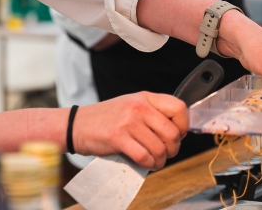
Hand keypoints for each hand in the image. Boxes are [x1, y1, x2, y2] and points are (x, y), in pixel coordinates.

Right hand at [73, 92, 187, 170]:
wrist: (77, 124)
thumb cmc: (106, 119)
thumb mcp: (131, 106)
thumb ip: (152, 113)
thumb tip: (177, 132)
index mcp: (144, 97)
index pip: (179, 108)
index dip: (183, 126)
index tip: (177, 135)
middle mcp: (138, 106)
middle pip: (173, 133)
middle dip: (173, 149)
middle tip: (165, 153)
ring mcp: (128, 121)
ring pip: (160, 148)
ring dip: (160, 160)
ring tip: (154, 161)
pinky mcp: (118, 137)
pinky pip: (145, 156)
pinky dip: (149, 165)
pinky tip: (145, 164)